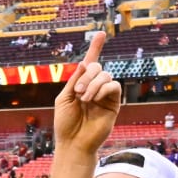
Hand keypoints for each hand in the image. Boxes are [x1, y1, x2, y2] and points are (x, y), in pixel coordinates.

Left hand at [53, 32, 120, 156]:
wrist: (73, 143)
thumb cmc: (65, 124)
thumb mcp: (64, 98)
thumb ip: (74, 80)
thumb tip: (86, 62)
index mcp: (81, 84)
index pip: (90, 63)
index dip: (95, 48)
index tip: (101, 34)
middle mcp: (94, 87)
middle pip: (96, 67)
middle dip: (86, 75)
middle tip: (78, 92)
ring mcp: (105, 95)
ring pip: (105, 75)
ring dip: (93, 84)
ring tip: (84, 98)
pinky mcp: (114, 104)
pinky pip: (113, 86)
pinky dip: (103, 89)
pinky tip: (94, 99)